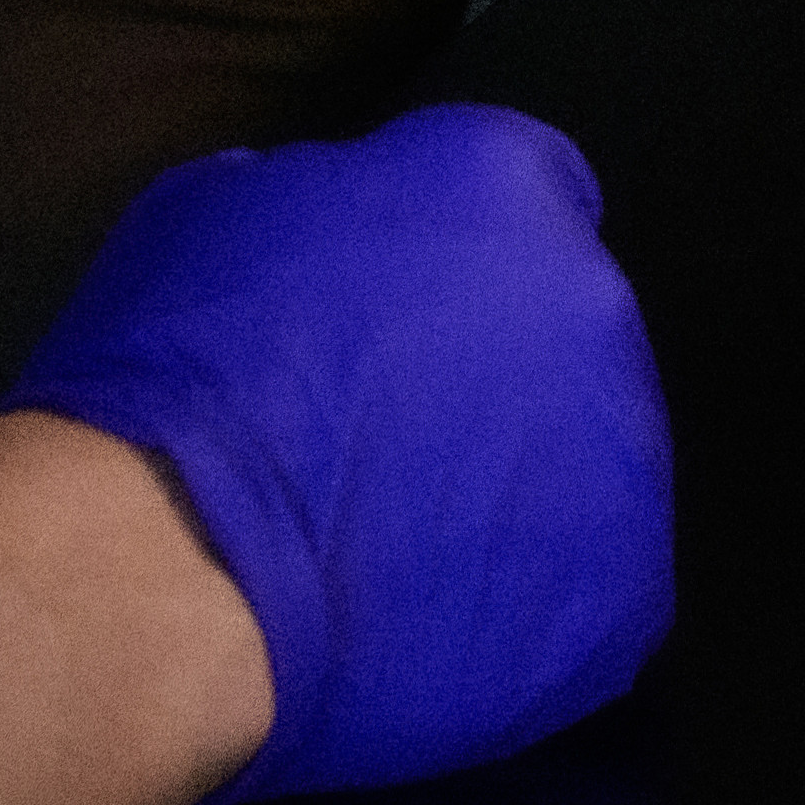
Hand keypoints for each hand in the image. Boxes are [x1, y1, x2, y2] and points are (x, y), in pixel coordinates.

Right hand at [5, 102, 671, 804]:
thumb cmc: (178, 371)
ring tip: (400, 549)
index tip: (403, 312)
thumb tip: (334, 224)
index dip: (459, 254)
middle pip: (563, 330)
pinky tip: (430, 624)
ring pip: (587, 465)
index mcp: (500, 181)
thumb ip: (318, 199)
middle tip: (389, 438)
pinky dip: (521, 610)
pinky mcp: (624, 595)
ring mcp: (625, 456)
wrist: (178, 560)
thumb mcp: (215, 212)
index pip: (524, 189)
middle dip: (492, 374)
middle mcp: (591, 301)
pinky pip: (588, 591)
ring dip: (515, 493)